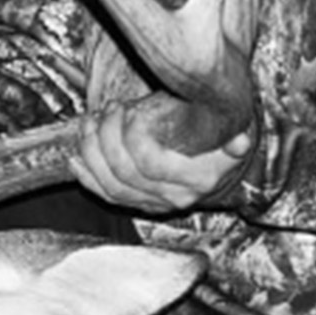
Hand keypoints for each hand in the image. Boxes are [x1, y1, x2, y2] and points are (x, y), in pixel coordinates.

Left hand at [73, 94, 254, 213]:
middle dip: (107, 136)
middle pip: (125, 173)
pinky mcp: (138, 205)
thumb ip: (231, 137)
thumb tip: (239, 141)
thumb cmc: (216, 135)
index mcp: (199, 178)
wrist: (218, 164)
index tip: (129, 109)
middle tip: (107, 110)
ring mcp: (155, 204)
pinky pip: (107, 197)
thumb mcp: (228, 130)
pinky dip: (87, 177)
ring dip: (93, 152)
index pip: (150, 163)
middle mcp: (176, 197)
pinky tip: (75, 158)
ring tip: (90, 123)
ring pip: (112, 186)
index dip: (131, 134)